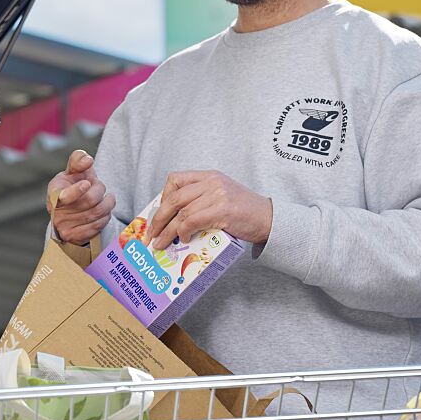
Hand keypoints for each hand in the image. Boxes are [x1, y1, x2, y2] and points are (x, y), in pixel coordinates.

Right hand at [46, 149, 115, 244]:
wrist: (72, 208)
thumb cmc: (73, 184)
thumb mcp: (72, 170)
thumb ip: (78, 159)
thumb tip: (88, 161)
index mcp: (54, 194)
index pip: (64, 196)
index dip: (76, 191)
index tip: (87, 183)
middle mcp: (56, 213)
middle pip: (89, 201)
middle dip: (100, 189)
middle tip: (99, 185)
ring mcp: (65, 227)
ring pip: (97, 213)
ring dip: (107, 202)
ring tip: (107, 196)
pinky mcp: (75, 237)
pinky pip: (98, 226)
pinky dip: (106, 216)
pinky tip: (105, 210)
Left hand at [146, 170, 272, 249]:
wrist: (269, 218)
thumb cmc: (245, 212)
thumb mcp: (221, 196)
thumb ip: (201, 200)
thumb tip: (173, 219)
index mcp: (210, 176)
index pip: (176, 179)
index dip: (163, 197)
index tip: (158, 213)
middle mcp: (212, 182)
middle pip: (174, 198)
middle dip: (158, 218)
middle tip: (151, 233)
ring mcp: (217, 195)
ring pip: (181, 212)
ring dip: (167, 230)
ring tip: (161, 243)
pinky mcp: (222, 210)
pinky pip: (192, 221)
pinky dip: (183, 232)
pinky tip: (183, 239)